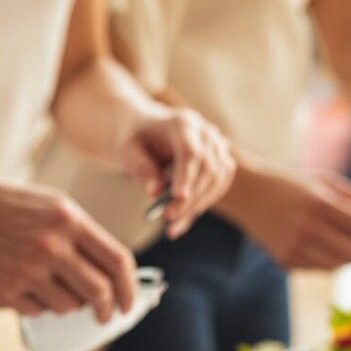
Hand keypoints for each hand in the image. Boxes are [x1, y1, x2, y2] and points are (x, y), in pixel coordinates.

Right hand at [0, 158, 139, 318]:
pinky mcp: (6, 289)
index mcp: (69, 219)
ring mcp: (29, 269)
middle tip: (103, 316)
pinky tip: (18, 285)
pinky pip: (35, 311)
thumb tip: (105, 271)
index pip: (118, 261)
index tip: (129, 303)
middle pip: (99, 291)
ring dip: (64, 305)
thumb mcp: (46, 204)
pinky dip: (33, 306)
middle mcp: (53, 244)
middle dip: (106, 309)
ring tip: (46, 287)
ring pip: (68, 306)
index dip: (129, 288)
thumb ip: (76, 233)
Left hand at [117, 108, 237, 238]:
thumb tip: (154, 191)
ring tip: (172, 226)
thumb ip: (141, 168)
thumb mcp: (129, 152)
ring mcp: (218, 146)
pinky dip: (201, 205)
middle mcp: (205, 132)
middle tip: (168, 218)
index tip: (178, 197)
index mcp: (182, 123)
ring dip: (197, 205)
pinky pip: (219, 186)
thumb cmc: (136, 141)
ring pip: (217, 179)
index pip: (191, 151)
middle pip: (208, 167)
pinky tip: (183, 220)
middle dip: (190, 197)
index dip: (187, 175)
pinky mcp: (222, 161)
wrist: (148, 132)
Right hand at [216, 164, 350, 271]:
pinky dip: (333, 262)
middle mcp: (308, 228)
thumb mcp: (324, 181)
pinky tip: (335, 249)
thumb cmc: (289, 182)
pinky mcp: (285, 260)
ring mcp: (295, 247)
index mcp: (319, 204)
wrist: (246, 193)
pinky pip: (320, 268)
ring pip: (339, 264)